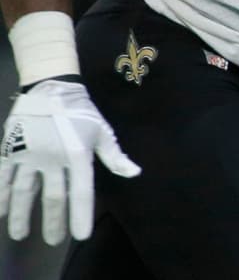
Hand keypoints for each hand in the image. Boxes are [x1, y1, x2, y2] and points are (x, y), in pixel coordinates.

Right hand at [0, 80, 140, 243]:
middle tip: (53, 241)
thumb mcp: (102, 131)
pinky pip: (4, 177)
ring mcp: (30, 154)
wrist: (52, 87)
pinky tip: (1, 213)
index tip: (80, 235)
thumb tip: (134, 173)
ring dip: (22, 215)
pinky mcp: (11, 149)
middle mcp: (54, 158)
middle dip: (54, 221)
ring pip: (25, 192)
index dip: (81, 215)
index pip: (81, 191)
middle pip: (54, 197)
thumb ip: (115, 156)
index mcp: (79, 154)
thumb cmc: (81, 112)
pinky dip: (2, 196)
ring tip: (20, 235)